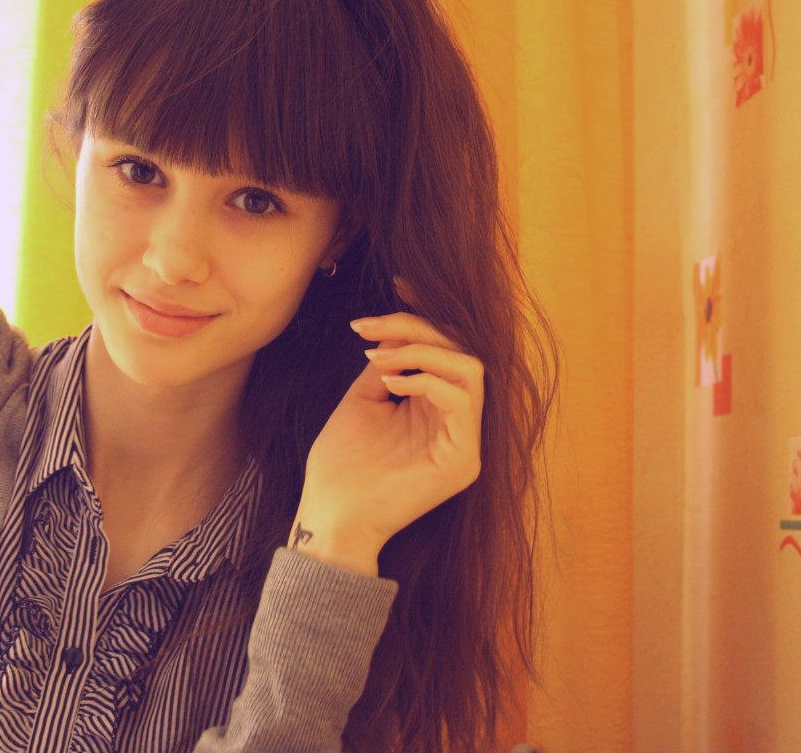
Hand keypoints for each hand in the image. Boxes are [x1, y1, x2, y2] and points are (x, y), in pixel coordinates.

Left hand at [291, 278, 484, 562]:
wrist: (330, 514)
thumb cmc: (340, 465)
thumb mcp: (363, 400)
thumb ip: (388, 365)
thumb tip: (396, 333)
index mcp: (435, 409)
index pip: (446, 350)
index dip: (427, 314)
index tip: (399, 285)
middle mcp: (457, 423)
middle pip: (460, 351)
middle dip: (414, 328)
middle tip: (370, 327)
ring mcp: (465, 442)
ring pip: (470, 368)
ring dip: (422, 350)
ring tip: (379, 356)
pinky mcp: (464, 459)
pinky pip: (464, 399)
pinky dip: (427, 378)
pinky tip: (390, 380)